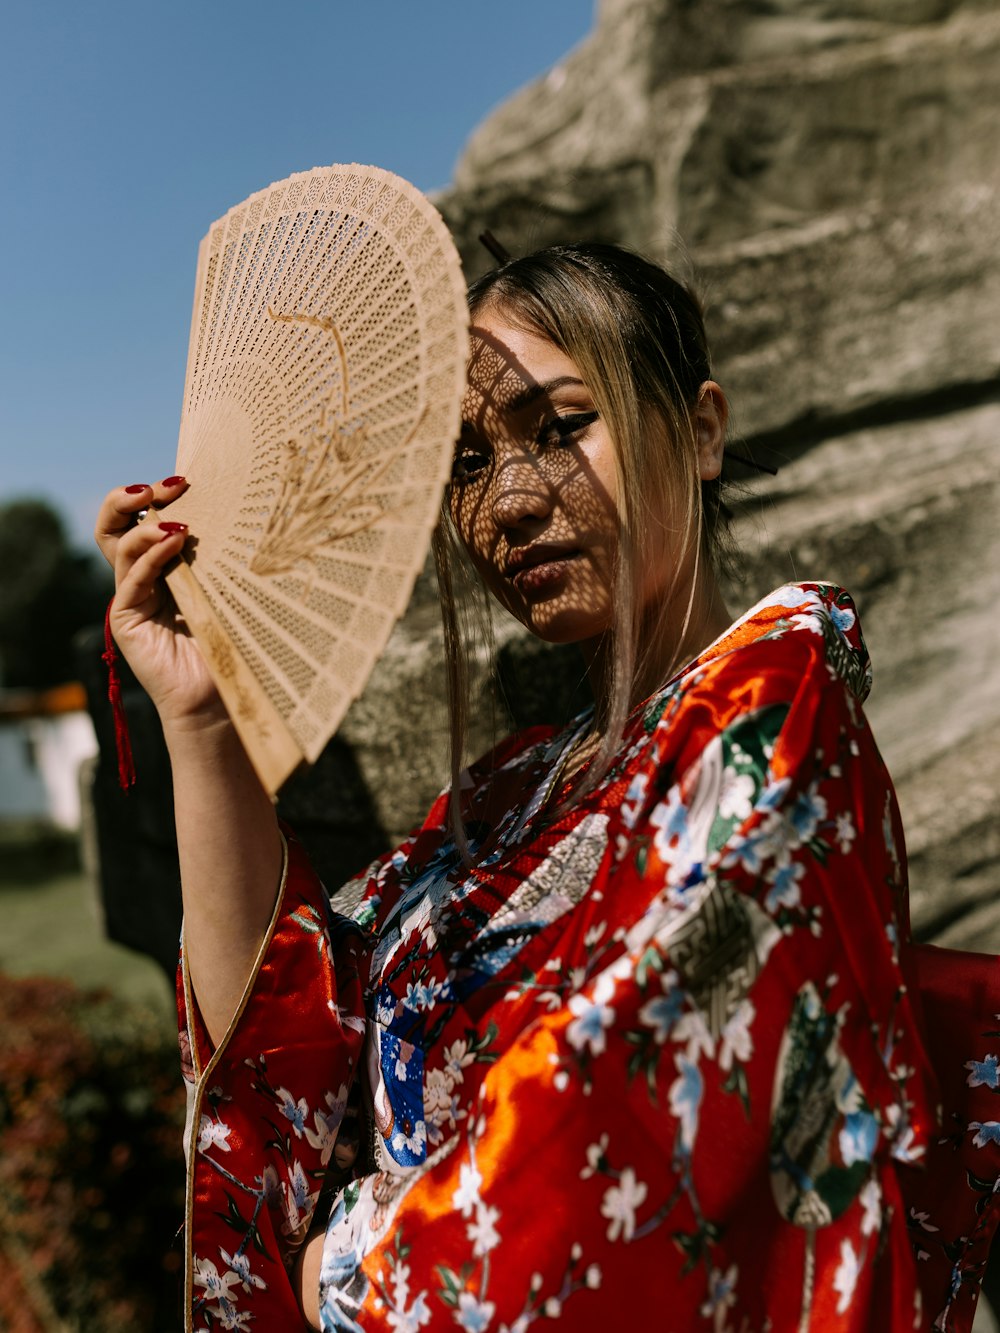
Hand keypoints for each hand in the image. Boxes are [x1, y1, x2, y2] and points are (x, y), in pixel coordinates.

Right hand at [95, 476, 222, 728]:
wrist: (224, 696)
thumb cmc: (237, 642)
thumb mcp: (231, 588)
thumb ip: (223, 556)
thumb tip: (249, 508)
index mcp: (165, 567)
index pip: (145, 518)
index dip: (156, 495)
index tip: (185, 478)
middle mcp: (143, 579)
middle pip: (115, 525)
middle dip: (129, 498)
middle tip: (155, 487)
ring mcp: (131, 598)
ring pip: (119, 546)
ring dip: (144, 526)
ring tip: (174, 521)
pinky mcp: (126, 621)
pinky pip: (130, 580)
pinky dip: (149, 557)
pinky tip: (173, 544)